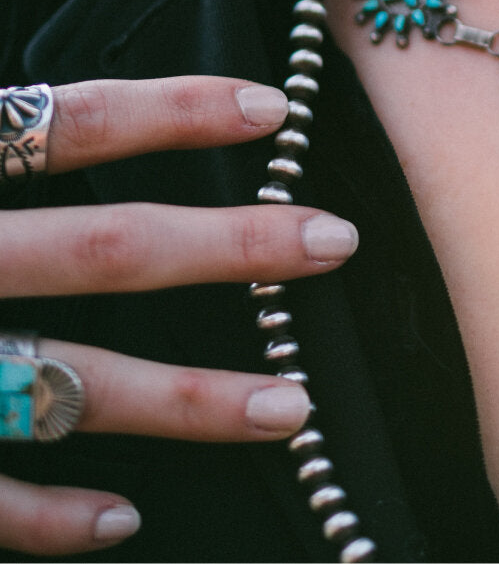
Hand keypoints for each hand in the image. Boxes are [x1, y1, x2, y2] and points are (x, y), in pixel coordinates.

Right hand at [0, 77, 359, 556]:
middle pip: (107, 250)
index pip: (72, 123)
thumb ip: (1, 141)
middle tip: (336, 241)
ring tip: (294, 408)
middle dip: (231, 247)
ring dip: (191, 401)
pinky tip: (127, 518)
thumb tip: (64, 122)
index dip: (175, 111)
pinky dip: (53, 514)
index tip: (277, 109)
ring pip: (74, 385)